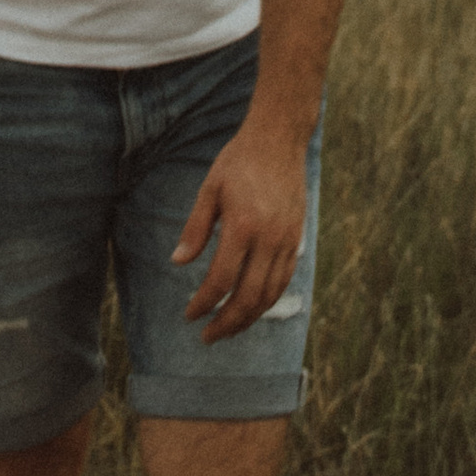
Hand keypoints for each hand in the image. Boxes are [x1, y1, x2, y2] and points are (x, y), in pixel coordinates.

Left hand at [171, 113, 309, 344]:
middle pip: (248, 297)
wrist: (279, 139)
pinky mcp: (297, 239)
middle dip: (226, 323)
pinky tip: (252, 307)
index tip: (190, 316)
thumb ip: (195, 228)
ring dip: (248, 318)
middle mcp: (268, 238)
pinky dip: (268, 300)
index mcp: (243, 225)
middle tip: (208, 336)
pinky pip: (284, 280)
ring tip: (228, 328)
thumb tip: (178, 263)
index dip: (204, 304)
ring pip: (270, 295)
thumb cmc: (239, 161)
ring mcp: (287, 240)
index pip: (221, 280)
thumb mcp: (210, 189)